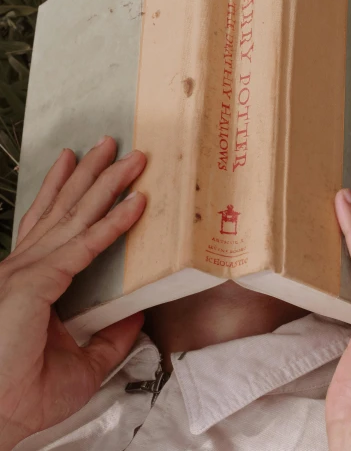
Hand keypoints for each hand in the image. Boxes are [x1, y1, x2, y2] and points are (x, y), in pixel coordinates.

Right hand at [0, 137, 146, 449]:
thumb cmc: (24, 395)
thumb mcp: (81, 363)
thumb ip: (109, 338)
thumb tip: (137, 317)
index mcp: (28, 281)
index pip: (49, 224)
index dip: (63, 191)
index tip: (76, 164)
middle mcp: (25, 267)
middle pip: (63, 209)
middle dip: (89, 174)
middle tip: (109, 144)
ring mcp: (27, 271)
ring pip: (75, 216)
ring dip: (104, 182)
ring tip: (123, 154)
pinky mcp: (37, 282)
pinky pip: (86, 245)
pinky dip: (113, 221)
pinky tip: (134, 201)